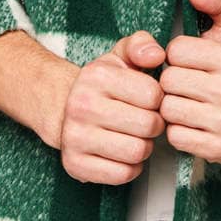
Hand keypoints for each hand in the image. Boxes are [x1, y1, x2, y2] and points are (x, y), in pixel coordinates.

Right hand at [56, 28, 166, 184]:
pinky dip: (131, 167)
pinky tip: (123, 152)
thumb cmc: (101, 84)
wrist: (62, 107)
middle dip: (154, 124)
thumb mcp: (120, 55)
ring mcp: (75, 137)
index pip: (153, 94)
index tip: (149, 99)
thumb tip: (157, 55)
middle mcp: (81, 106)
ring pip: (137, 152)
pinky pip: (122, 174)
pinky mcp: (75, 164)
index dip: (159, 98)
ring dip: (144, 147)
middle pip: (147, 125)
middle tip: (146, 120)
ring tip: (136, 136)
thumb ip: (141, 45)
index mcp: (96, 76)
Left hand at [159, 0, 220, 163]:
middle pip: (169, 81)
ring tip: (187, 102)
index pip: (176, 50)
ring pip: (168, 109)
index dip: (177, 54)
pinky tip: (192, 122)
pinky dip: (178, 130)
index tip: (190, 60)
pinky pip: (175, 136)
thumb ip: (216, 2)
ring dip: (172, 106)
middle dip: (172, 81)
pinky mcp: (219, 148)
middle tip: (186, 83)